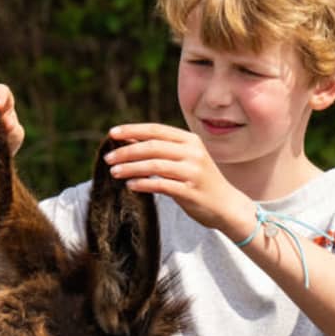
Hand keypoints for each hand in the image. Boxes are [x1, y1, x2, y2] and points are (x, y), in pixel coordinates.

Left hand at [104, 122, 251, 234]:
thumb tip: (127, 139)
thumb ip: (160, 149)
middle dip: (126, 151)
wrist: (226, 205)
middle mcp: (193, 152)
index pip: (156, 129)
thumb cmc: (199, 181)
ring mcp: (193, 172)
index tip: (111, 134)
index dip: (132, 130)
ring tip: (113, 173)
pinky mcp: (190, 191)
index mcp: (190, 140)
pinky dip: (143, 184)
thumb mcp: (184, 159)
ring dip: (130, 168)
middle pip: (152, 146)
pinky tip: (130, 186)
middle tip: (107, 158)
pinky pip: (161, 185)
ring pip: (154, 165)